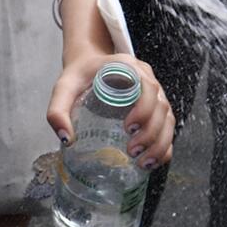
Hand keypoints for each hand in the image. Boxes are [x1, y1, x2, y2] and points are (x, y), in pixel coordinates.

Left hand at [47, 50, 173, 168]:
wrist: (88, 64)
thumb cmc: (78, 75)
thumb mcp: (64, 88)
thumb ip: (58, 110)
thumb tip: (66, 139)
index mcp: (128, 67)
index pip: (147, 87)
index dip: (144, 109)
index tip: (128, 128)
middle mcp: (146, 78)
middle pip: (161, 106)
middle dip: (151, 132)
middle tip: (132, 151)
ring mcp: (154, 93)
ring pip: (168, 118)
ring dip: (160, 142)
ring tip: (144, 162)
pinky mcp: (155, 106)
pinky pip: (168, 126)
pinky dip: (165, 145)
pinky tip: (153, 161)